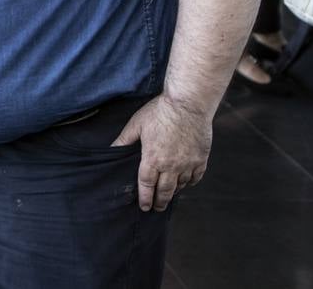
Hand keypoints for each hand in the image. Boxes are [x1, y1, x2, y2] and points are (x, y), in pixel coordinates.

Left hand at [112, 95, 211, 211]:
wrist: (188, 104)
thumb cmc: (160, 112)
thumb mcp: (136, 125)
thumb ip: (124, 140)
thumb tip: (111, 149)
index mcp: (152, 159)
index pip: (146, 185)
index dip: (144, 197)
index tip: (144, 207)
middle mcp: (171, 165)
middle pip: (165, 190)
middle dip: (160, 201)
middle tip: (157, 208)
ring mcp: (188, 163)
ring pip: (181, 185)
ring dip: (174, 192)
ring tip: (169, 195)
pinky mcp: (201, 158)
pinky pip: (196, 177)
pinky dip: (190, 183)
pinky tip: (186, 183)